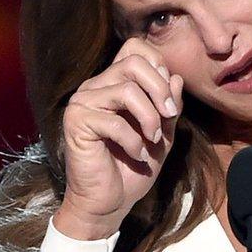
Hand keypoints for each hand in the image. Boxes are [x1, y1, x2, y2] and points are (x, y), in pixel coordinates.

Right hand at [54, 38, 183, 239]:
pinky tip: (137, 155)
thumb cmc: (135, 166)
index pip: (135, 48)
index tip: (169, 98)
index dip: (158, 65)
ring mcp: (83, 102)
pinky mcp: (76, 122)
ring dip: (150, 117)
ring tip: (154, 139)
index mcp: (114, 82)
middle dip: (159, 90)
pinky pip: (114, 121)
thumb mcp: (163, 132)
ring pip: (126, 89)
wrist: (110, 202)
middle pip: (133, 62)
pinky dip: (134, 141)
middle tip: (170, 115)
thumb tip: (175, 76)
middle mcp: (95, 86)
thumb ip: (168, 105)